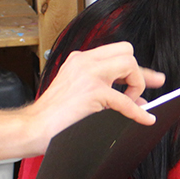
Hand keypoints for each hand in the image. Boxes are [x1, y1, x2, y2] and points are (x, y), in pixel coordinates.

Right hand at [34, 43, 165, 137]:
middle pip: (127, 51)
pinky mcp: (92, 92)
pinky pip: (126, 100)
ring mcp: (88, 74)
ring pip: (129, 64)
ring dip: (136, 86)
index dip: (134, 68)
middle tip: (143, 91)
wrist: (31, 127)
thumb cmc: (51, 116)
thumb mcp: (79, 95)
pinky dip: (138, 112)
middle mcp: (84, 61)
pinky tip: (145, 119)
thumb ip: (106, 91)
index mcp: (79, 60)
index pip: (116, 52)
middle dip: (138, 73)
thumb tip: (137, 100)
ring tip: (130, 104)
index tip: (148, 79)